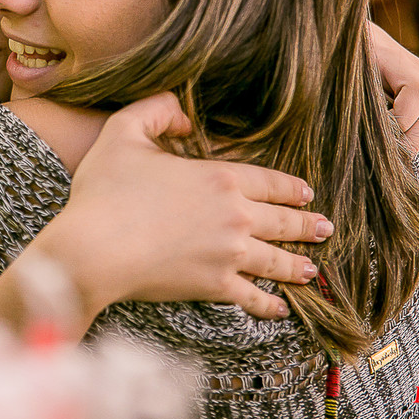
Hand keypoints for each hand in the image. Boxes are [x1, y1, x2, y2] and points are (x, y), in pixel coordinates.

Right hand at [45, 94, 329, 321]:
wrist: (95, 248)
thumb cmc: (105, 191)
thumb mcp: (122, 132)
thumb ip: (155, 111)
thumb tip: (183, 116)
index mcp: (219, 177)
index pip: (269, 182)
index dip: (290, 187)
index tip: (305, 192)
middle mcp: (234, 216)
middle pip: (282, 221)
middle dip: (306, 225)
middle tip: (324, 228)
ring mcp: (228, 254)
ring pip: (275, 260)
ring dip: (296, 264)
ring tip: (311, 268)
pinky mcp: (214, 286)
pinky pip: (252, 297)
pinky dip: (269, 304)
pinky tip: (280, 308)